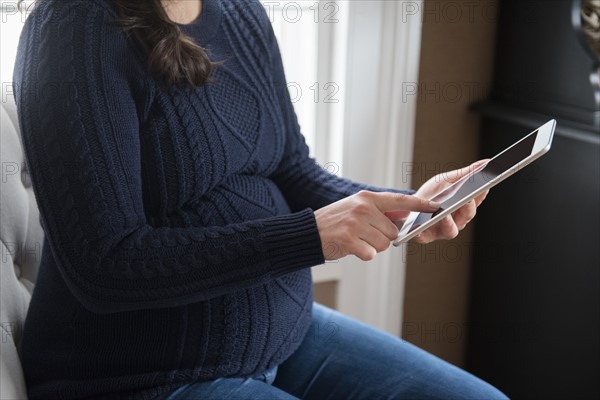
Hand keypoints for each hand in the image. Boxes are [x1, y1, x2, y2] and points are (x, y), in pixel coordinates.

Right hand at [314, 190, 438, 260]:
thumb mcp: (355, 207)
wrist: (308, 232)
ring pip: (383, 245)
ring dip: (372, 247)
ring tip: (356, 240)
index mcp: (367, 198)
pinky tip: (351, 248)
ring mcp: (355, 224)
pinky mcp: (348, 240)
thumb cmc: (334, 221)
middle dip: (383, 238)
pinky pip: (370, 254)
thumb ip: (379, 211)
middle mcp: (363, 208)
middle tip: (365, 235)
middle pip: (393, 231)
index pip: (400, 200)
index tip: (436, 207)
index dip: (420, 204)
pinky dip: (363, 255)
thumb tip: (404, 216)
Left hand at [411, 160, 489, 243]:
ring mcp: (441, 230)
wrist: (410, 204)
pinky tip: (421, 225)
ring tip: (444, 214)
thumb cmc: (433, 194)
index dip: (481, 195)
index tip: (484, 186)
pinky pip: (425, 237)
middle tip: (467, 199)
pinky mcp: (425, 236)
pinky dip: (423, 232)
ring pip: (451, 230)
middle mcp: (457, 221)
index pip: (476, 201)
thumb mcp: (448, 180)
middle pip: (467, 216)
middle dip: (468, 208)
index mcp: (464, 207)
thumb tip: (486, 162)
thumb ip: (466, 173)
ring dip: (449, 222)